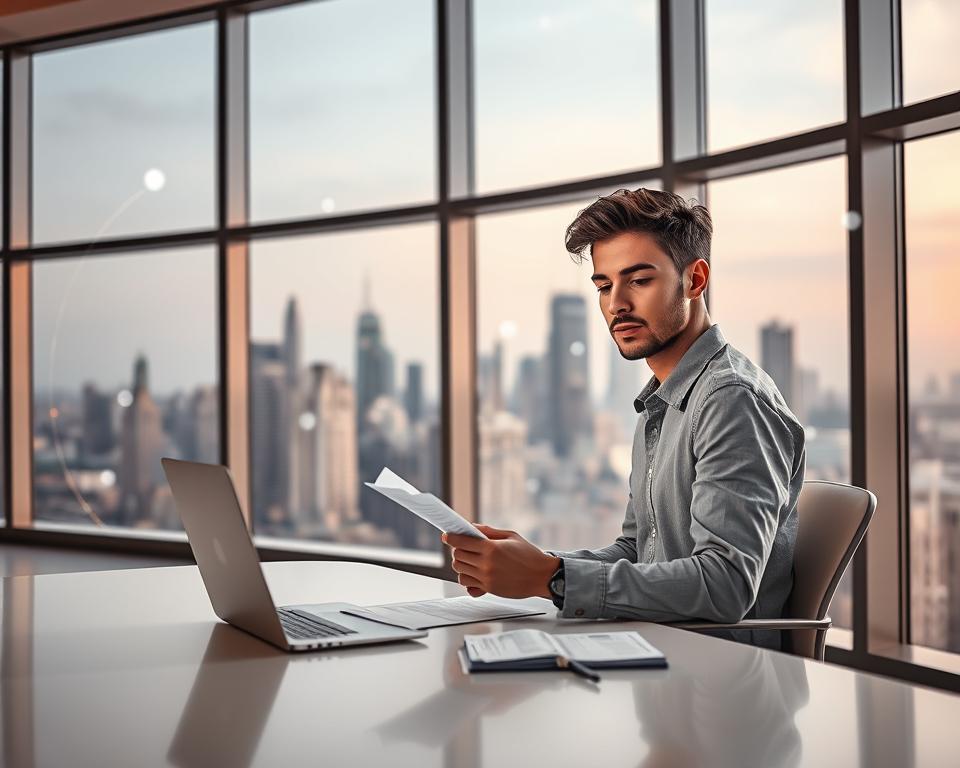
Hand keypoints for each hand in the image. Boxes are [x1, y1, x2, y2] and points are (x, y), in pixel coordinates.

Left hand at [441, 524, 560, 599]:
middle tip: (463, 547)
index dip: (451, 538)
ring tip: (470, 560)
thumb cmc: (529, 554)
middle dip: (457, 550)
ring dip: (461, 564)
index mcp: (491, 548)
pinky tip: (474, 574)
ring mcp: (487, 578)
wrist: (542, 576)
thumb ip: (490, 531)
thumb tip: (473, 527)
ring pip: (460, 572)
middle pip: (458, 557)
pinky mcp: (489, 589)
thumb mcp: (511, 536)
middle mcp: (487, 564)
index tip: (447, 535)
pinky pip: (468, 585)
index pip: (462, 542)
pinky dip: (467, 579)